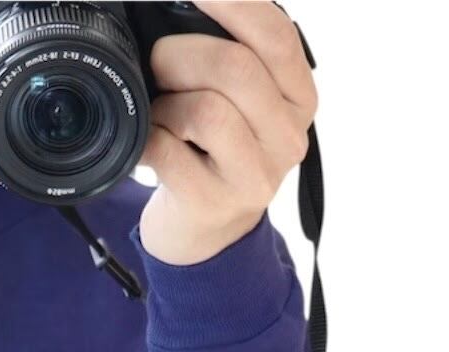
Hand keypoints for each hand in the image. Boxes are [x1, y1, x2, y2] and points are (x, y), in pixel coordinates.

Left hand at [138, 1, 316, 264]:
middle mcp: (287, 138)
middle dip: (181, 53)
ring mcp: (254, 176)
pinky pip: (171, 152)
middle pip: (236, 68)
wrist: (205, 232)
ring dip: (167, 102)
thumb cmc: (215, 152)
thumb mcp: (240, 100)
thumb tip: (190, 5)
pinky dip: (149, 139)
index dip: (235, 3)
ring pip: (206, 109)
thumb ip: (233, 53)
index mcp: (298, 98)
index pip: (276, 35)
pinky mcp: (214, 204)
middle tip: (157, 61)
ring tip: (161, 113)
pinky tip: (150, 144)